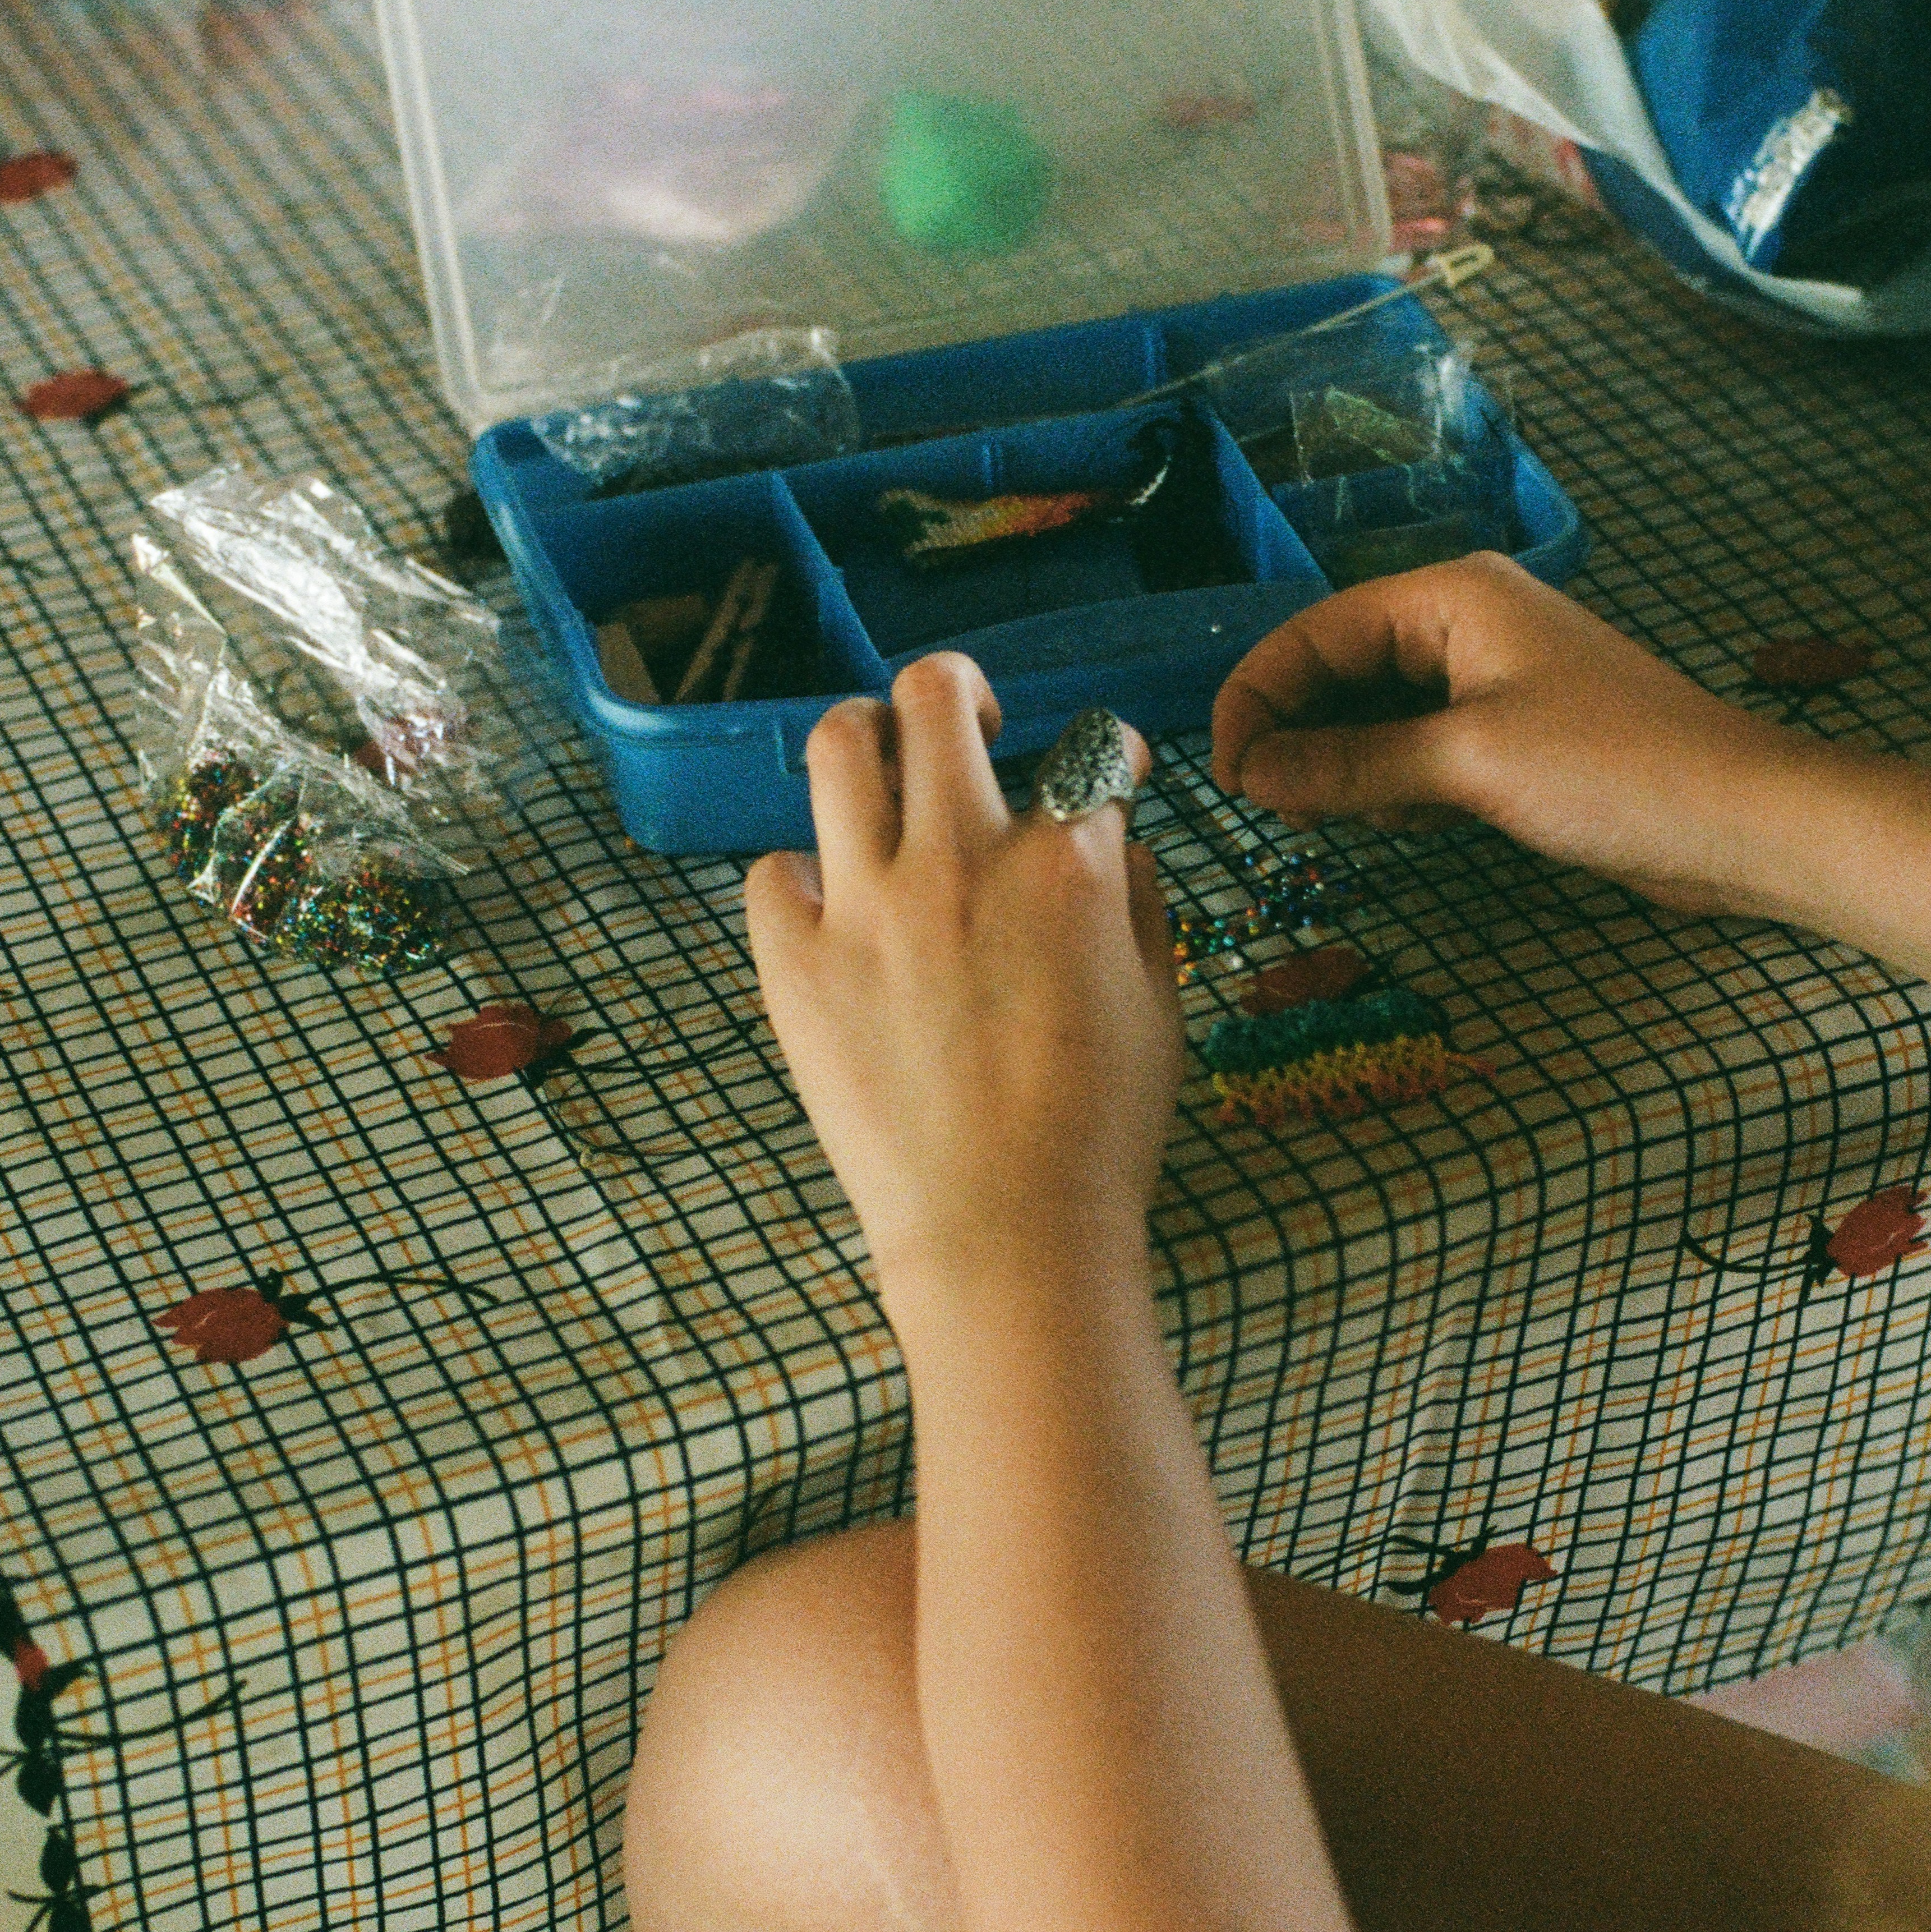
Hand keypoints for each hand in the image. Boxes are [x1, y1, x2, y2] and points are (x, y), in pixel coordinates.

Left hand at [746, 656, 1180, 1303]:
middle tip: (974, 725)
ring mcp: (865, 906)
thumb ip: (1138, 901)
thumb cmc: (1098, 1138)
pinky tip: (834, 907)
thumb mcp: (1160, 1006)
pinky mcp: (793, 965)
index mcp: (1068, 866)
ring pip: (836, 743)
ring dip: (867, 739)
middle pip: (937, 695)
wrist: (1007, 1241)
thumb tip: (1113, 840)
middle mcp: (960, 859)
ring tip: (885, 775)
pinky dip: (801, 876)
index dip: (1107, 751)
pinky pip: (770, 871)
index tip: (1104, 770)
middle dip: (963, 690)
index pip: (1089, 747)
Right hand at [1209, 553, 1788, 915]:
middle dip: (1298, 734)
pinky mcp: (1518, 736)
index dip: (1257, 698)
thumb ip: (1352, 764)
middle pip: (1341, 669)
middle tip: (1271, 810)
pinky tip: (1401, 825)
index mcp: (1454, 595)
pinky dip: (1397, 785)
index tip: (1224, 776)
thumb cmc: (1616, 772)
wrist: (1743, 821)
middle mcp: (1469, 623)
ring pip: (1378, 715)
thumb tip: (1254, 774)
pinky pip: (1422, 749)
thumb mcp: (1468, 764)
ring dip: (1347, 767)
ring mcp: (1496, 680)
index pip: (1316, 632)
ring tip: (1334, 822)